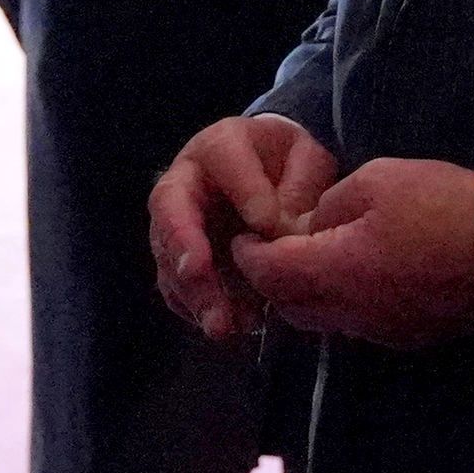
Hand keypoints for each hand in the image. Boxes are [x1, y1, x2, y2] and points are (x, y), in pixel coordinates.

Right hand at [150, 115, 338, 342]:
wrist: (269, 172)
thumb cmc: (287, 163)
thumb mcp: (305, 160)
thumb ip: (297, 187)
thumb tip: (276, 229)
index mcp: (220, 145)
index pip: (224, 160)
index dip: (244, 193)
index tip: (268, 226)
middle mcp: (185, 181)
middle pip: (172, 213)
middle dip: (189, 257)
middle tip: (214, 290)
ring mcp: (176, 221)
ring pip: (168, 257)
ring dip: (194, 295)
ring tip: (224, 327)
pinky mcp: (179, 256)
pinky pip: (175, 284)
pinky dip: (196, 308)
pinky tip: (228, 325)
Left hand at [231, 157, 473, 350]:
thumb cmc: (441, 205)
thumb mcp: (376, 181)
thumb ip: (329, 207)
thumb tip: (309, 228)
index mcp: (336, 273)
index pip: (270, 274)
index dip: (248, 256)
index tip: (242, 236)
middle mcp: (352, 314)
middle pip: (289, 308)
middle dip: (270, 281)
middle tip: (268, 250)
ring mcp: (381, 331)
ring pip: (321, 321)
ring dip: (303, 296)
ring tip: (306, 261)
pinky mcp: (406, 336)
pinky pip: (354, 323)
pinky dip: (338, 303)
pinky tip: (350, 274)